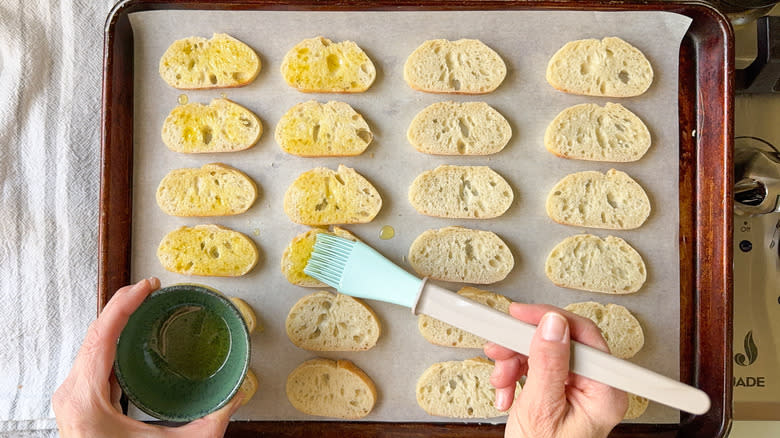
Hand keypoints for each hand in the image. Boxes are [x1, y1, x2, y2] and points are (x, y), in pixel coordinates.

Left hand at [53, 278, 246, 437]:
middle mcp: (72, 394)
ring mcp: (72, 399)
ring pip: (91, 346)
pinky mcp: (78, 404)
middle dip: (122, 306)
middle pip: (93, 334)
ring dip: (116, 321)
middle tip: (149, 289)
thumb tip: (237, 394)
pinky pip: (92, 361)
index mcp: (86, 400)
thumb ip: (214, 419)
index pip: (101, 336)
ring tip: (141, 304)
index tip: (147, 286)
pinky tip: (131, 335)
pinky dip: (112, 341)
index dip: (124, 304)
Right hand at [484, 303, 626, 437]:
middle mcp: (595, 387)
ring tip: (500, 380)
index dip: (549, 319)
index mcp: (604, 390)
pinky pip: (536, 369)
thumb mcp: (540, 410)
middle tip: (499, 348)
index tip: (519, 315)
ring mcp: (576, 390)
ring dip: (514, 362)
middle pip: (558, 342)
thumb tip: (552, 325)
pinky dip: (515, 376)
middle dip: (523, 345)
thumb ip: (547, 364)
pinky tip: (506, 392)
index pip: (583, 335)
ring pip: (543, 354)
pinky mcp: (559, 393)